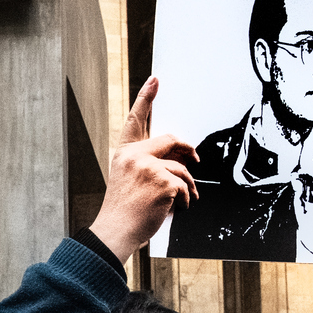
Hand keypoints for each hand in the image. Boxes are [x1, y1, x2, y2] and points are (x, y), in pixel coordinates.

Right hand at [89, 76, 199, 262]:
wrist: (115, 232)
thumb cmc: (123, 212)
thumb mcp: (128, 181)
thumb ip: (146, 165)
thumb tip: (178, 159)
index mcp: (123, 154)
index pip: (136, 121)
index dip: (145, 98)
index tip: (155, 80)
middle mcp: (134, 156)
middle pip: (170, 140)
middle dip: (187, 150)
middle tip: (197, 160)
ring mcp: (148, 167)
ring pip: (182, 167)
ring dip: (188, 186)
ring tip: (185, 200)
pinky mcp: (163, 181)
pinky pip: (186, 186)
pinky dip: (187, 200)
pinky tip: (179, 208)